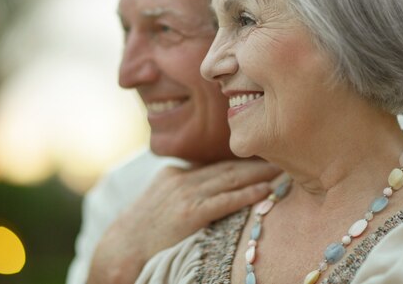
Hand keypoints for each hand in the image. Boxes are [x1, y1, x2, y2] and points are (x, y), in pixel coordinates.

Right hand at [86, 159, 280, 283]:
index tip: (262, 155)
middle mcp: (182, 180)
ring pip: (229, 179)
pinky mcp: (190, 214)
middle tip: (280, 155)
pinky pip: (224, 201)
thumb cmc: (141, 230)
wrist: (121, 248)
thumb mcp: (158, 200)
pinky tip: (265, 191)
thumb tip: (208, 188)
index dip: (240, 160)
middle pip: (226, 167)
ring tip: (280, 169)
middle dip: (255, 162)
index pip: (215, 164)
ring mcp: (186, 195)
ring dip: (258, 174)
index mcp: (175, 174)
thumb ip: (182, 190)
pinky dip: (246, 194)